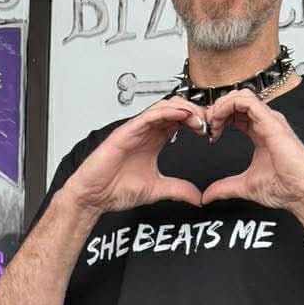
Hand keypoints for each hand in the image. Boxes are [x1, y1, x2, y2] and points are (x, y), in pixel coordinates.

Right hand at [62, 97, 213, 215]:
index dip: (197, 121)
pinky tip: (181, 115)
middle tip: (209, 123)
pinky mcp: (126, 132)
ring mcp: (136, 130)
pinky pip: (149, 115)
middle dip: (195, 112)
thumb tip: (197, 198)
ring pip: (164, 107)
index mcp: (153, 141)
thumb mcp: (156, 190)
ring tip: (198, 119)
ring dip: (184, 109)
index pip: (179, 121)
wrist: (93, 197)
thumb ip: (178, 190)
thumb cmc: (114, 189)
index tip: (210, 131)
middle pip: (175, 109)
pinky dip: (167, 112)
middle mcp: (146, 132)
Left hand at [198, 91, 303, 227]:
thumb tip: (208, 196)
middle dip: (216, 109)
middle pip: (236, 100)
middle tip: (206, 126)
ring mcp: (269, 120)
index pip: (236, 113)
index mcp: (261, 132)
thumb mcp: (245, 186)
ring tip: (212, 123)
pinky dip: (228, 106)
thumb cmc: (285, 187)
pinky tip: (218, 122)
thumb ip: (225, 188)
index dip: (218, 118)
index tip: (209, 135)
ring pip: (241, 96)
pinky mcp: (271, 123)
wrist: (303, 193)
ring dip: (221, 106)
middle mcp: (265, 123)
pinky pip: (246, 102)